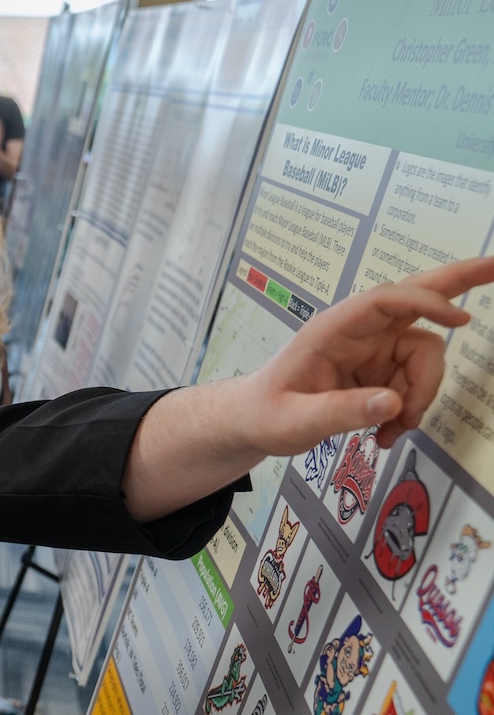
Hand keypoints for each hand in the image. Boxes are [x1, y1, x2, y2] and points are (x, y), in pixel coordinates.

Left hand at [238, 255, 493, 454]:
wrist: (254, 421)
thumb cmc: (265, 413)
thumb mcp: (293, 421)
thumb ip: (339, 413)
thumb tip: (391, 404)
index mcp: (333, 328)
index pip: (386, 301)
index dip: (426, 302)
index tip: (460, 319)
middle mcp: (360, 331)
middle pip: (418, 297)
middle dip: (460, 281)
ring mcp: (376, 349)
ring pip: (426, 358)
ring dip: (420, 396)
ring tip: (390, 432)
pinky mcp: (383, 370)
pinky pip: (416, 382)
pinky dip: (410, 409)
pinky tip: (386, 433)